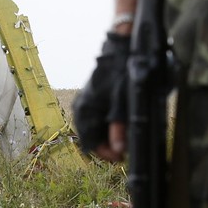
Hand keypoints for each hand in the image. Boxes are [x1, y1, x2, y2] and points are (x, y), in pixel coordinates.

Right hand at [72, 32, 129, 160]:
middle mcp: (81, 108)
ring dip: (107, 136)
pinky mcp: (91, 99)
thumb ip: (120, 128)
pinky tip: (119, 126)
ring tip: (124, 138)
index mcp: (85, 110)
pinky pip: (96, 120)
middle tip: (125, 150)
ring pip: (94, 129)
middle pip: (91, 137)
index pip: (90, 142)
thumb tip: (119, 150)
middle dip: (107, 146)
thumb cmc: (122, 74)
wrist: (120, 49)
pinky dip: (106, 126)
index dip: (105, 153)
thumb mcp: (124, 103)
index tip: (121, 157)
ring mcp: (85, 103)